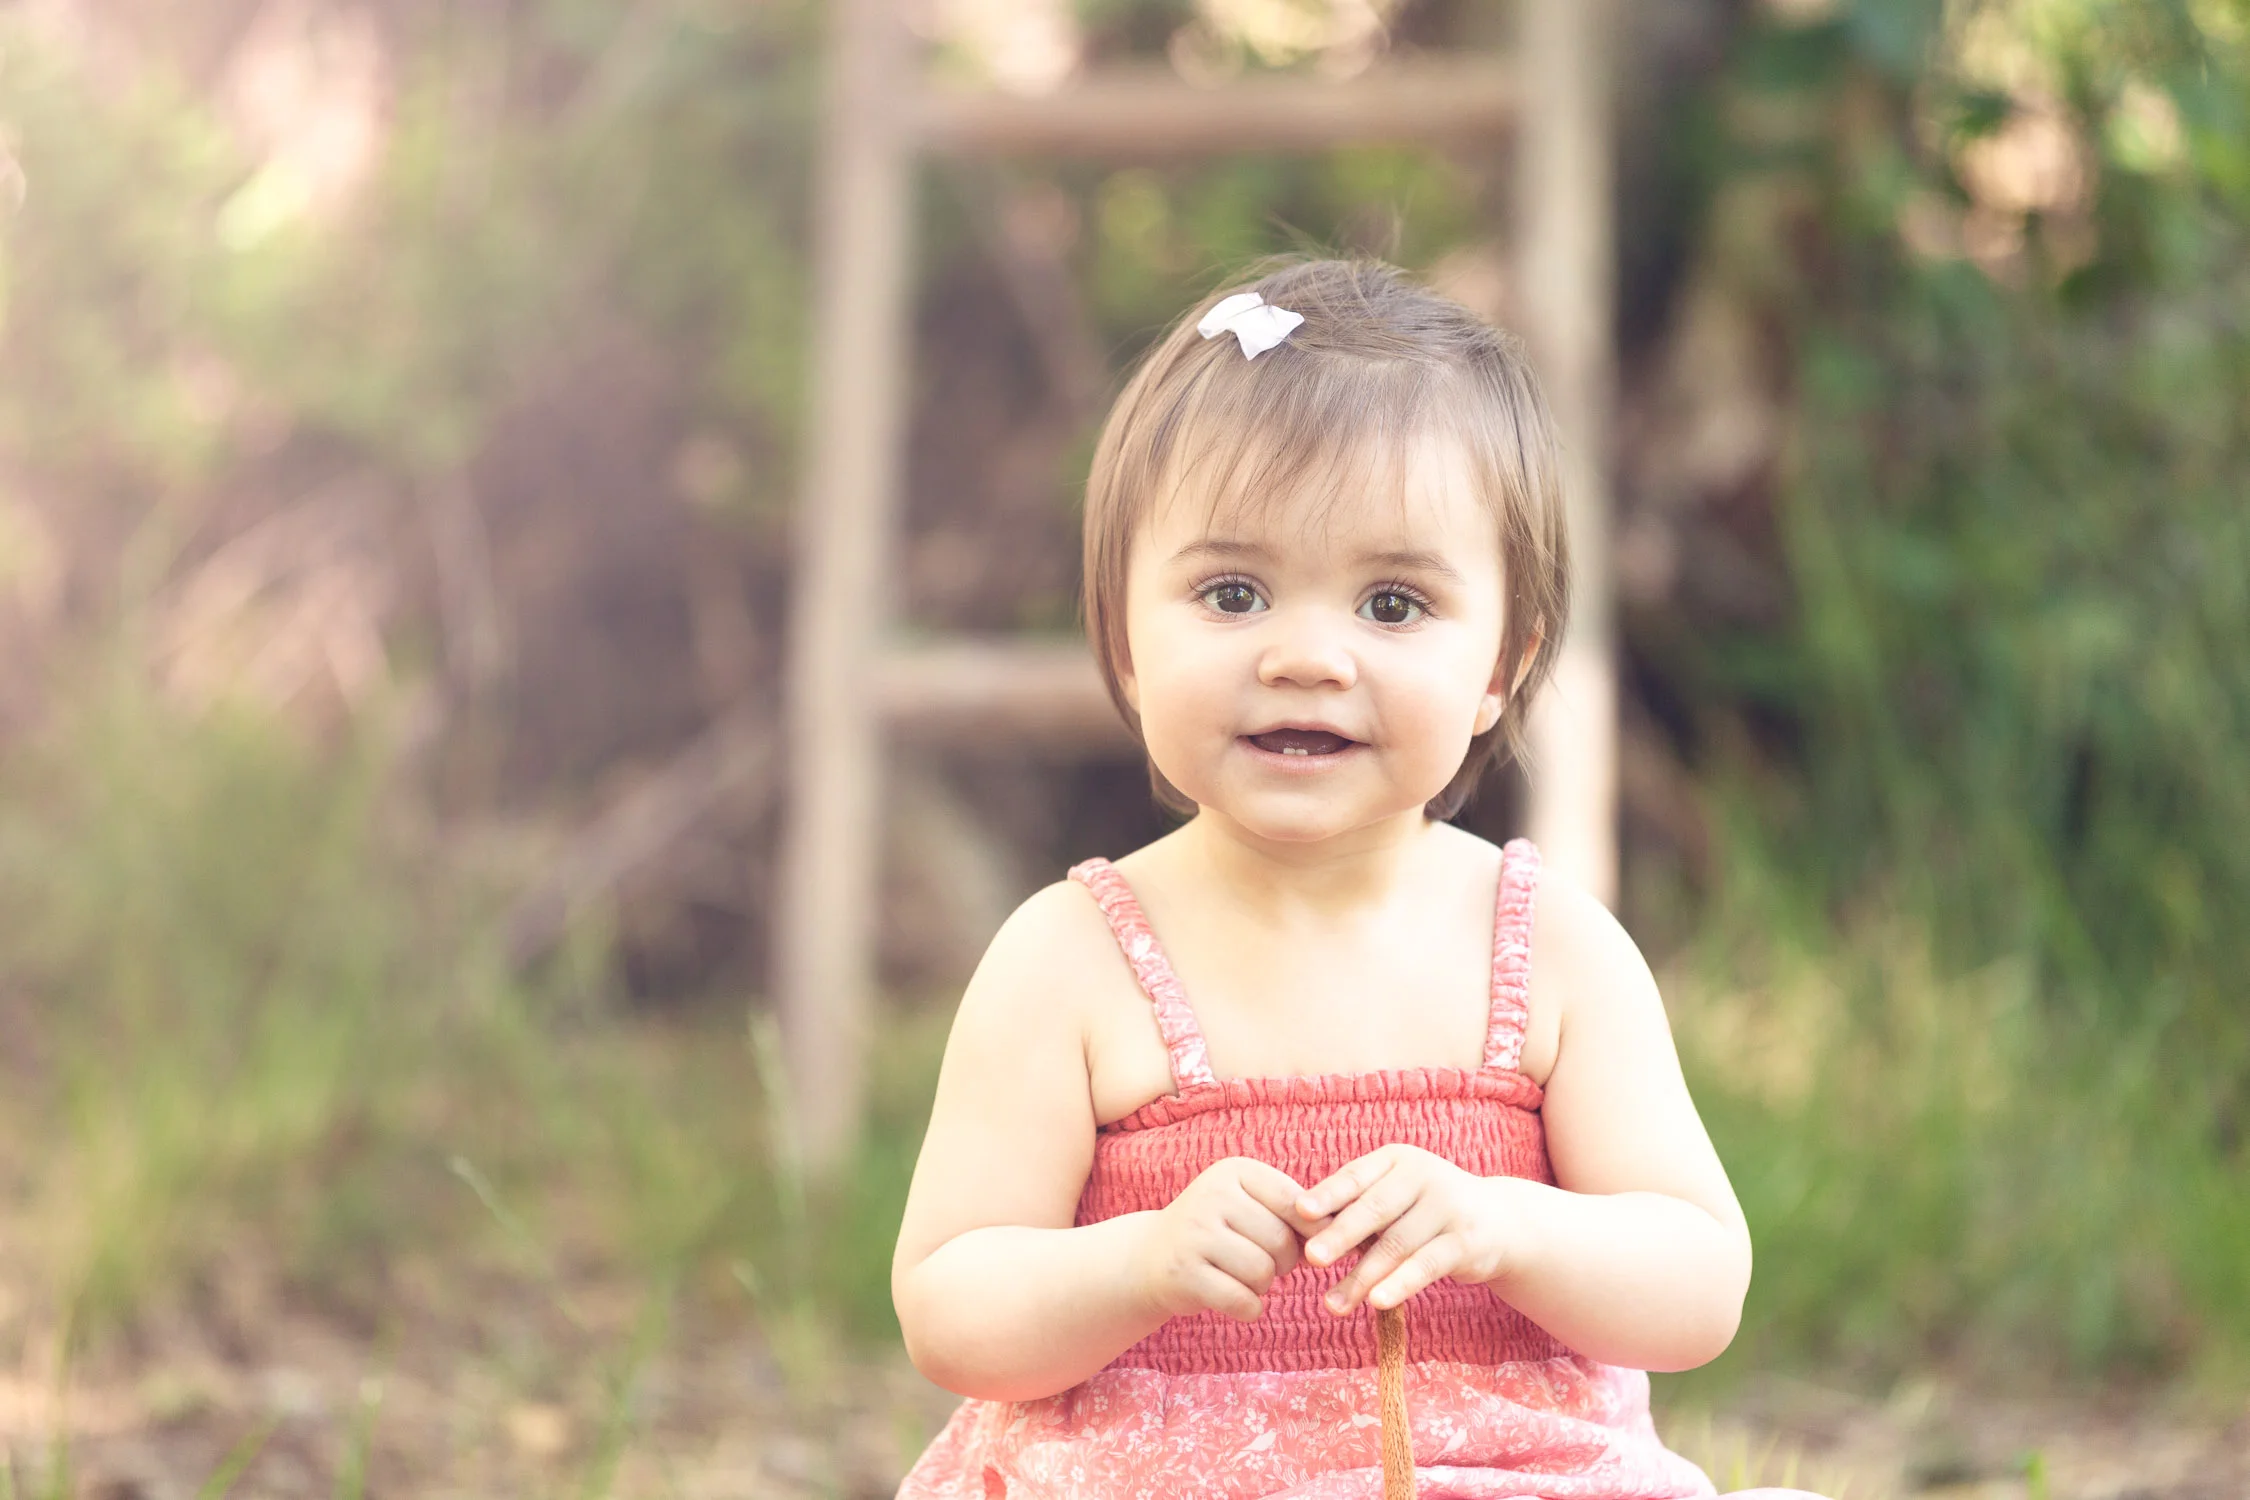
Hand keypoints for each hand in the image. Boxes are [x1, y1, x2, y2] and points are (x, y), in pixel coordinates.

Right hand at [1132, 1156, 1332, 1322]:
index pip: (1296, 1202)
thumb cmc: (1219, 1231)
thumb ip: (1293, 1214)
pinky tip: (1237, 1300)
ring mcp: (1194, 1232)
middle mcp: (1211, 1194)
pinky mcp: (1183, 1272)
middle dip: (1285, 1263)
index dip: (1313, 1232)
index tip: (1310, 1248)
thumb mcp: (1249, 1207)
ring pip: (1263, 1272)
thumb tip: (1346, 1234)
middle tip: (1268, 1265)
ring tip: (1246, 1279)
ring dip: (1264, 1286)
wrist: (1150, 1256)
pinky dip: (1249, 1308)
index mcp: (1235, 1171)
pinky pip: (1242, 1300)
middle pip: (1281, 1240)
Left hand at [1295, 1145, 1532, 1314]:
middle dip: (1340, 1235)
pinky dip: (1400, 1284)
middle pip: (1375, 1209)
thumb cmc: (1426, 1210)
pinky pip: (1426, 1265)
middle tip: (1311, 1258)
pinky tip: (1376, 1301)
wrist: (1499, 1222)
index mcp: (1397, 1160)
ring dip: (1362, 1276)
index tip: (1299, 1213)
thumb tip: (1302, 1229)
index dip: (1327, 1194)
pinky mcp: (1467, 1241)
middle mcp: (1424, 1176)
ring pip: (1396, 1245)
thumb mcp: (1396, 1196)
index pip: (1356, 1176)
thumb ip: (1357, 1207)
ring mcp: (1448, 1207)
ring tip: (1333, 1303)